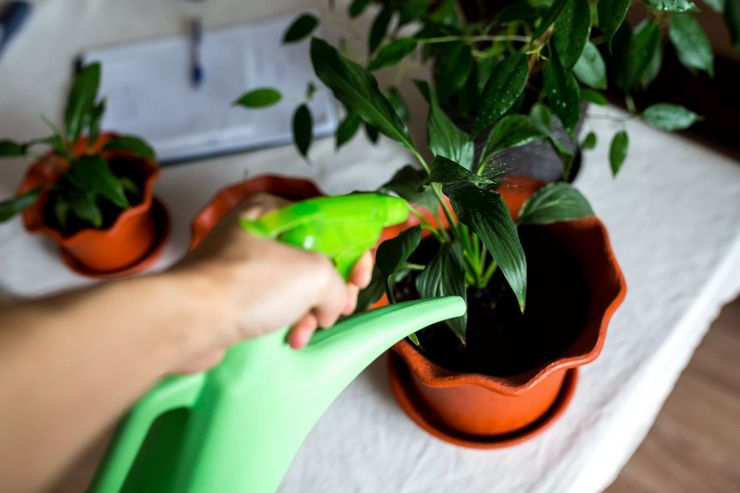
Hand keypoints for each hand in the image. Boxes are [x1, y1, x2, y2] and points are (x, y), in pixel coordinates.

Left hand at [171, 193, 372, 372]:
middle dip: (332, 288)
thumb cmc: (248, 284)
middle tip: (339, 307)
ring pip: (295, 285)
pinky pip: (274, 304)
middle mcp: (257, 232)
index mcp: (273, 209)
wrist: (190, 320)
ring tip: (311, 328)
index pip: (329, 222)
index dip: (353, 250)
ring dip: (311, 311)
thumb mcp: (314, 274)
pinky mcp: (234, 295)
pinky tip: (291, 338)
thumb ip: (338, 284)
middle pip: (314, 256)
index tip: (360, 278)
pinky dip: (288, 320)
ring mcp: (243, 264)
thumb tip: (330, 305)